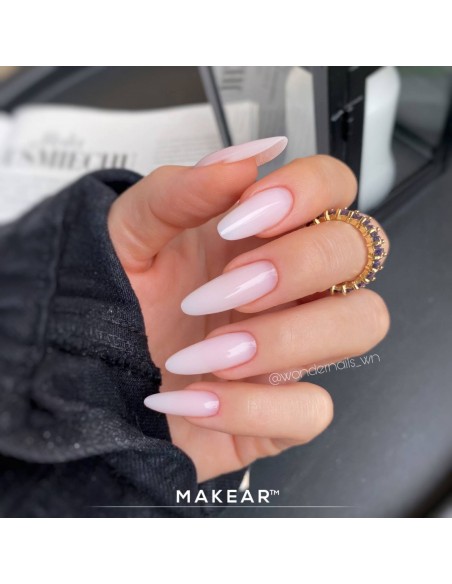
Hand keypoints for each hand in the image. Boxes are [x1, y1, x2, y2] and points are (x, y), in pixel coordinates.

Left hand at [108, 139, 389, 481]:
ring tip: (211, 351)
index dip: (308, 191)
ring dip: (285, 337)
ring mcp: (293, 348)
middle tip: (228, 286)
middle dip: (297, 265)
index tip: (246, 214)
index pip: (332, 187)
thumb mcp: (127, 239)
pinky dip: (253, 407)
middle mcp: (288, 286)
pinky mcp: (282, 410)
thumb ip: (177, 192)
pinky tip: (196, 399)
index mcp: (258, 235)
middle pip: (358, 250)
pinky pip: (314, 410)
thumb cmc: (115, 305)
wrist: (89, 379)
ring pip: (362, 323)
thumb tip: (241, 160)